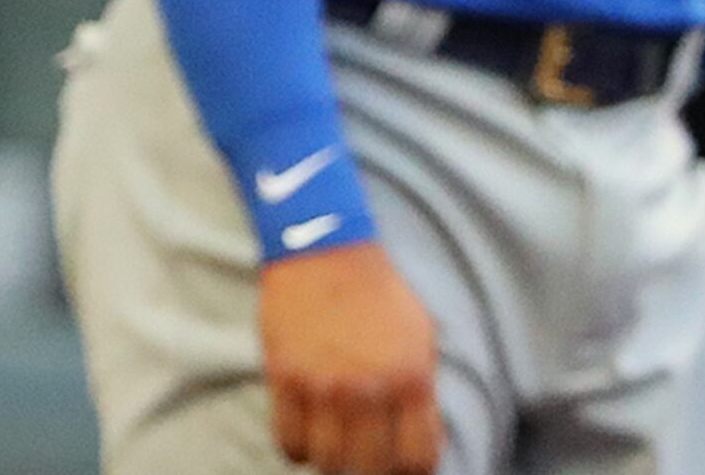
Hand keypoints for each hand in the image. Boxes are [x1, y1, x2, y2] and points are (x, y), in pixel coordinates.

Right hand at [258, 242, 442, 473]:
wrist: (324, 251)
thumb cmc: (378, 296)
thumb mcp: (420, 340)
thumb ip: (420, 395)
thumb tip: (415, 445)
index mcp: (411, 380)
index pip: (417, 460)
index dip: (410, 469)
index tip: (401, 461)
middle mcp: (368, 389)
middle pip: (370, 470)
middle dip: (371, 471)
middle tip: (366, 458)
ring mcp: (322, 385)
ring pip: (327, 463)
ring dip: (333, 463)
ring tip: (335, 448)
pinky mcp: (284, 377)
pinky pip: (288, 441)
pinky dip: (298, 448)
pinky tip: (306, 434)